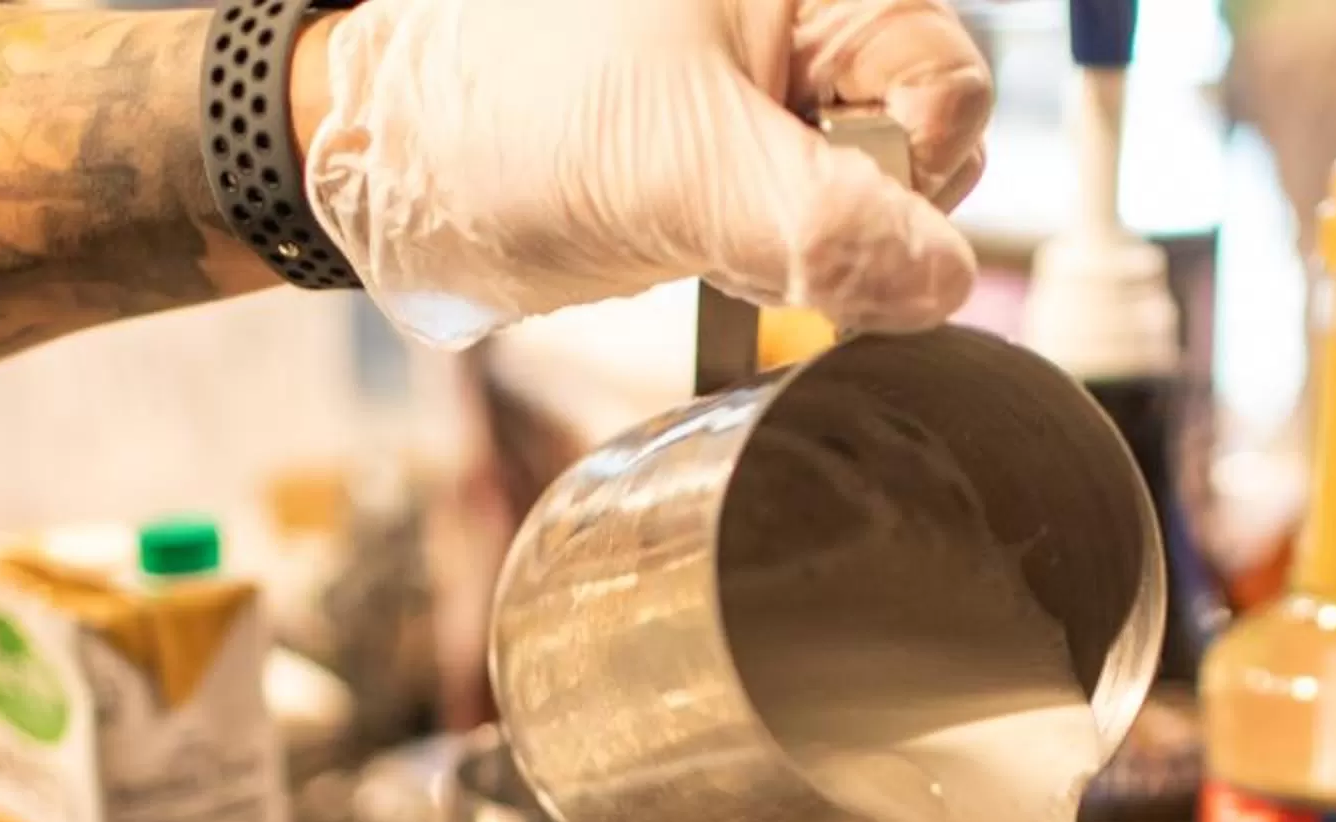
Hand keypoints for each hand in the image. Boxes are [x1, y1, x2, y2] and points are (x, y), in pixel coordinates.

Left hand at [302, 0, 993, 345]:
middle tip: (758, 215)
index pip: (944, 74)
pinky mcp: (739, 166)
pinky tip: (714, 253)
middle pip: (921, 136)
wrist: (390, 168)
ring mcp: (770, 98)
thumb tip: (945, 282)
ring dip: (817, 244)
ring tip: (711, 224)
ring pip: (871, 195)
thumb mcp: (673, 168)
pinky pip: (814, 227)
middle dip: (864, 206)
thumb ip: (821, 226)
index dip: (916, 159)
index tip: (841, 205)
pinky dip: (784, 262)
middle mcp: (796, 25)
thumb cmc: (502, 118)